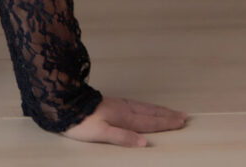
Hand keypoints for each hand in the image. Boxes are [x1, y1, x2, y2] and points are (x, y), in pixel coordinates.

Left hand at [63, 96, 187, 146]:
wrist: (61, 103)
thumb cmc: (80, 121)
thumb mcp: (100, 133)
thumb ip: (122, 137)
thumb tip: (145, 143)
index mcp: (123, 117)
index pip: (149, 121)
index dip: (166, 122)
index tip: (182, 121)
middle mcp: (123, 109)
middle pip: (149, 112)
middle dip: (166, 114)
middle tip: (183, 115)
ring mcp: (116, 104)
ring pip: (142, 106)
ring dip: (157, 109)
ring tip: (169, 111)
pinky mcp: (109, 102)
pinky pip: (134, 104)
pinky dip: (144, 106)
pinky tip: (142, 107)